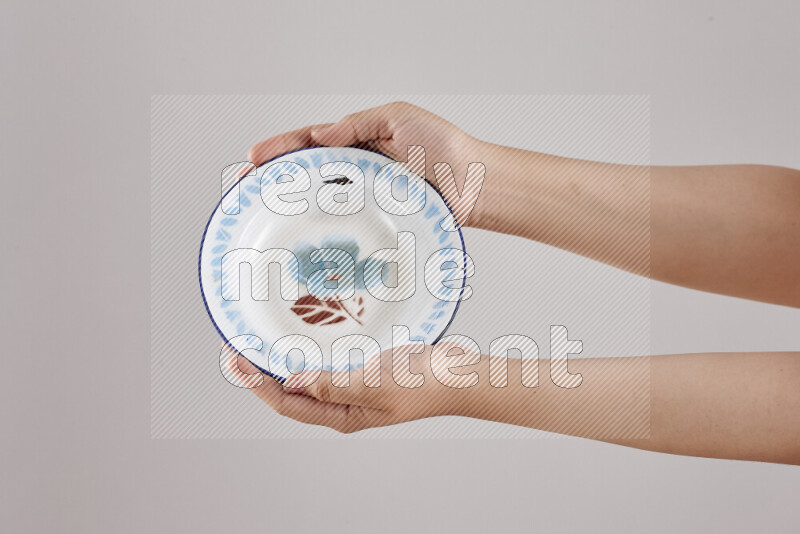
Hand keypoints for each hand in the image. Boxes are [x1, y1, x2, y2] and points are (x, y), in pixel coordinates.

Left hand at [231, 342, 493, 433]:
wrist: (456, 375)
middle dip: (261, 372)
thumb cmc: (422, 385)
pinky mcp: (361, 368)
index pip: (287, 403)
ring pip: (306, 375)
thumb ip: (332, 383)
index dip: (258, 384)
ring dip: (281, 360)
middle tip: (237, 348)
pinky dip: (307, 350)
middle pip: (290, 392)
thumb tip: (293, 381)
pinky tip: (301, 334)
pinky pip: (326, 361)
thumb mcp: (374, 384)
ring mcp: (351, 385)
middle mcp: (341, 403)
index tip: (236, 360)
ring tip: (258, 341)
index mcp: (341, 414)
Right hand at [245, 101, 487, 227]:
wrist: (476, 185)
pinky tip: (304, 235)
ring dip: (292, 205)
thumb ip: (359, 124)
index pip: (311, 141)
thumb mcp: (400, 119)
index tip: (254, 157)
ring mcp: (366, 197)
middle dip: (274, 179)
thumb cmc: (444, 148)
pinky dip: (322, 228)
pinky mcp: (377, 221)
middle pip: (308, 173)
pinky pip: (345, 223)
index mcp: (360, 140)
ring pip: (322, 200)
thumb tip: (321, 136)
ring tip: (264, 212)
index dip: (281, 148)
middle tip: (246, 188)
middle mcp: (358, 170)